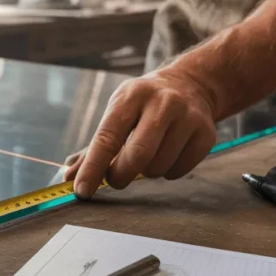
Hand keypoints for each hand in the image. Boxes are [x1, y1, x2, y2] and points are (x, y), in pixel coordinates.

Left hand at [64, 69, 217, 197]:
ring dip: (146, 173)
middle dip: (120, 176)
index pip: (107, 138)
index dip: (93, 168)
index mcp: (131, 96)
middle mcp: (161, 103)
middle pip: (137, 155)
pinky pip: (179, 171)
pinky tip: (168, 153)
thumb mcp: (117, 113)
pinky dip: (168, 172)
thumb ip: (92, 148)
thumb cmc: (143, 105)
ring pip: (158, 167)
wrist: (191, 85)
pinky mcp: (206, 133)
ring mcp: (187, 117)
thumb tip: (69, 177)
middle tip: (116, 178)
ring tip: (147, 156)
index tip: (81, 190)